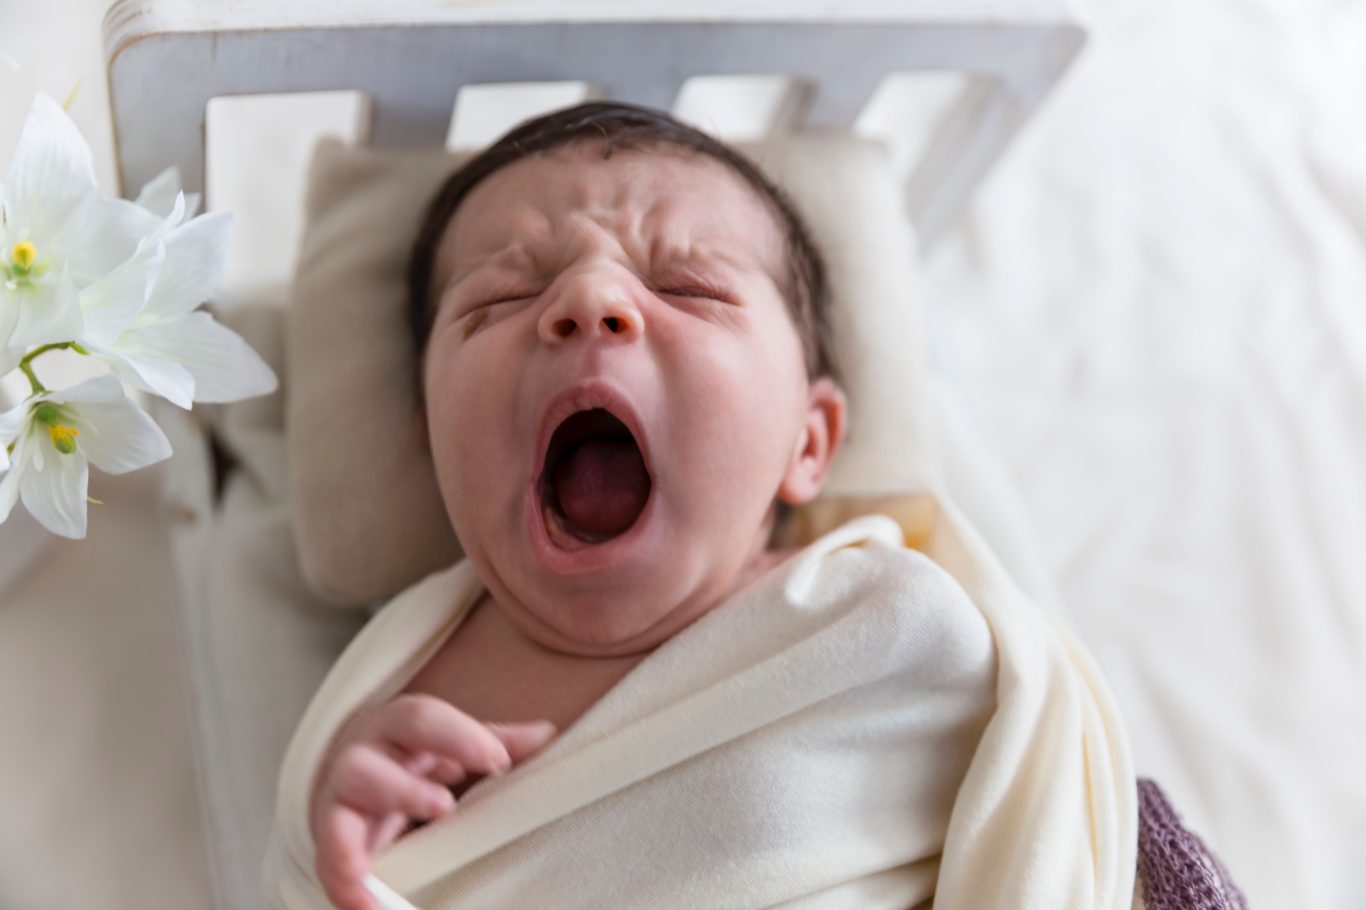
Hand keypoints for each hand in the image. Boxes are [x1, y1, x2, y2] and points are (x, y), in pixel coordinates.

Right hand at [309, 693, 556, 909]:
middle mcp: (363, 757)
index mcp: (398, 725)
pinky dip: (344, 885)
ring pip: (336, 816)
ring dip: (353, 845)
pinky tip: (366, 907)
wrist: (354, 772)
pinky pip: (326, 862)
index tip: (499, 762)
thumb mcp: (450, 743)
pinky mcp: (330, 838)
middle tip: (443, 809)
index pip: (422, 720)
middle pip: (368, 767)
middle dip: (402, 790)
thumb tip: (548, 734)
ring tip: (373, 876)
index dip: (460, 738)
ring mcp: (340, 799)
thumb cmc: (414, 754)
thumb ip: (492, 741)